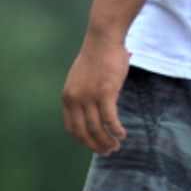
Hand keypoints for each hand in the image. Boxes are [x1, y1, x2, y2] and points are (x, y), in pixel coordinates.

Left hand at [62, 32, 129, 154]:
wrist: (103, 39)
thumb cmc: (98, 55)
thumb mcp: (81, 78)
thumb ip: (83, 94)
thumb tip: (93, 110)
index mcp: (68, 97)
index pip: (72, 128)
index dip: (82, 140)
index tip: (93, 145)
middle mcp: (76, 100)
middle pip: (84, 131)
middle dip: (95, 145)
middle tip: (107, 151)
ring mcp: (90, 97)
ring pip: (97, 127)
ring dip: (107, 140)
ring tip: (116, 145)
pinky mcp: (106, 92)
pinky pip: (110, 118)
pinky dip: (116, 129)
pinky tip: (122, 133)